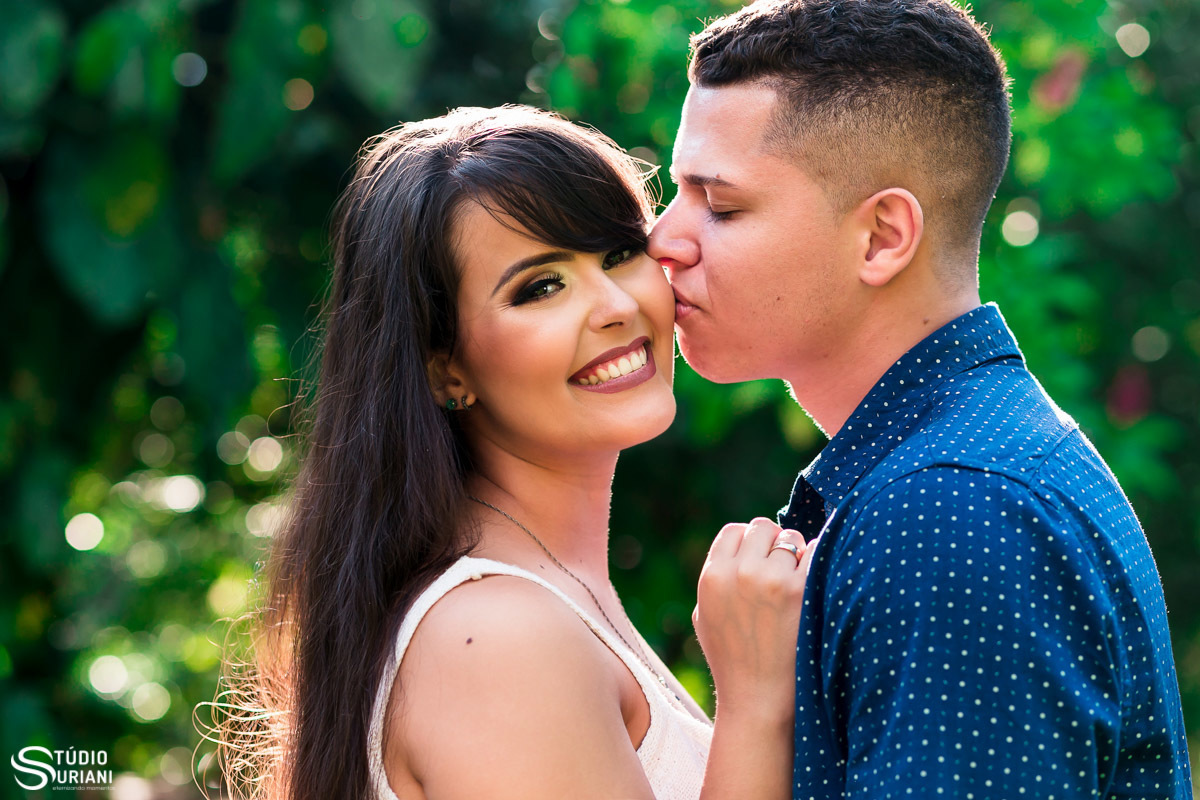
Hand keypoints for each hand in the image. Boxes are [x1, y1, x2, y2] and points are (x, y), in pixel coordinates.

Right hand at [693, 517, 816, 720]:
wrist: (758, 702)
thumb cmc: (733, 661)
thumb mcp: (705, 616)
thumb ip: (716, 578)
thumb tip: (739, 549)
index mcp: (711, 577)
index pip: (734, 531)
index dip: (749, 543)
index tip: (760, 562)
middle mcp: (738, 573)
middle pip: (763, 528)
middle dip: (774, 544)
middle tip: (782, 571)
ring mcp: (770, 579)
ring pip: (791, 537)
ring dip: (798, 554)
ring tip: (797, 585)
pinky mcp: (801, 590)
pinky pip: (816, 552)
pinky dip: (818, 563)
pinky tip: (816, 585)